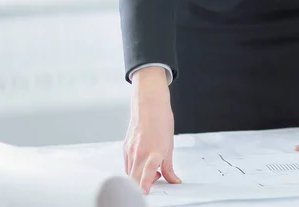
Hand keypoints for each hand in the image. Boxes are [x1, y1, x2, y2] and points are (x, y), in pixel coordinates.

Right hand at [123, 67, 181, 192]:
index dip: (144, 188)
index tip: (145, 194)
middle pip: (135, 179)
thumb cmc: (161, 120)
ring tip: (151, 169)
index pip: (146, 176)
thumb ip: (168, 166)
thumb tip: (173, 179)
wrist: (150, 103)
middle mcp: (140, 152)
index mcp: (153, 152)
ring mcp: (130, 150)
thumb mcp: (170, 145)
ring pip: (129, 173)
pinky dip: (133, 168)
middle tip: (155, 180)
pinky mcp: (125, 147)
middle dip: (142, 186)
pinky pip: (127, 164)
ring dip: (138, 177)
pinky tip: (143, 162)